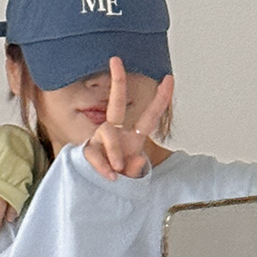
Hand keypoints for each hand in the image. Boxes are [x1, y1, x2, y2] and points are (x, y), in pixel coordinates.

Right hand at [83, 60, 173, 182]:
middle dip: (117, 81)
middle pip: (117, 102)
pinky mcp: (87, 150)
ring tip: (117, 170)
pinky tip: (109, 176)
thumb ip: (136, 172)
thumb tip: (135, 161)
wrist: (100, 196)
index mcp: (133, 138)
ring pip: (107, 132)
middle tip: (115, 60)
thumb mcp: (132, 181)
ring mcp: (100, 140)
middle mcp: (117, 133)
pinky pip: (93, 152)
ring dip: (114, 150)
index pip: (149, 117)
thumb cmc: (119, 182)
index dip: (160, 99)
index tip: (169, 78)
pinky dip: (102, 165)